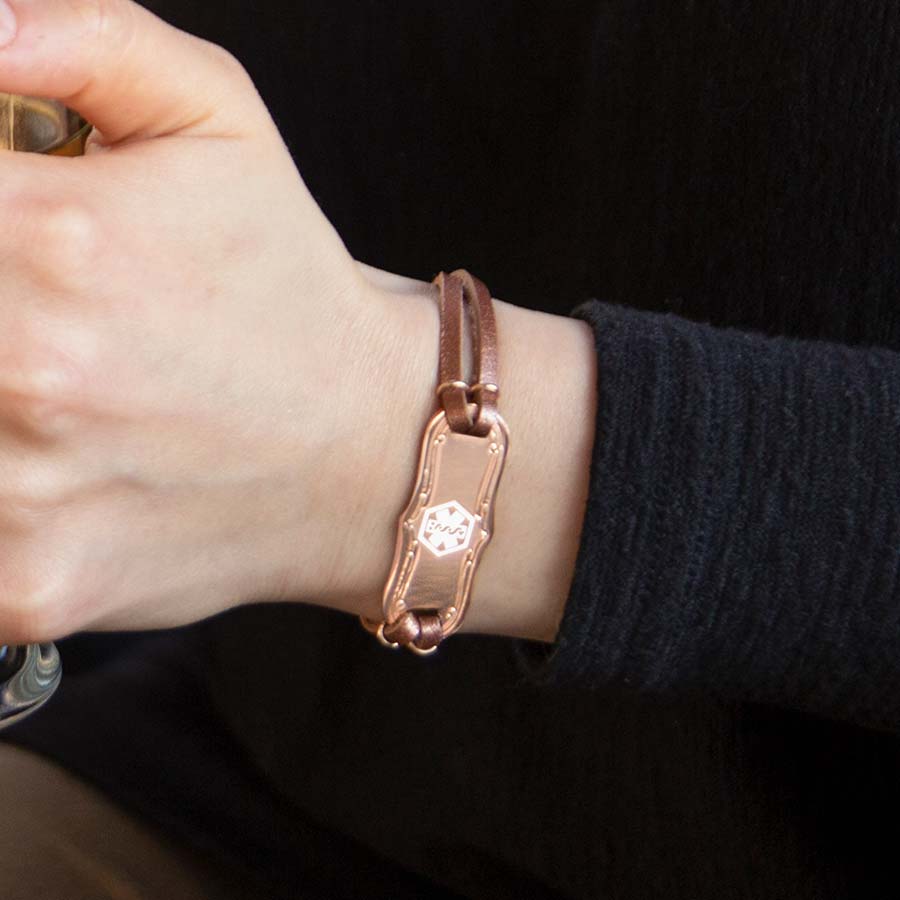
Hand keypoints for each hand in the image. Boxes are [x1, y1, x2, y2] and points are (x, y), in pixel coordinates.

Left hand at [0, 0, 413, 640]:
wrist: (366, 447)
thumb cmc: (287, 291)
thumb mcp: (218, 120)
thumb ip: (79, 37)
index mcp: (47, 237)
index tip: (6, 247)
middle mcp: (25, 369)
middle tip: (33, 316)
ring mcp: (23, 496)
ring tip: (47, 388)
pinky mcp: (31, 586)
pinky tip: (48, 466)